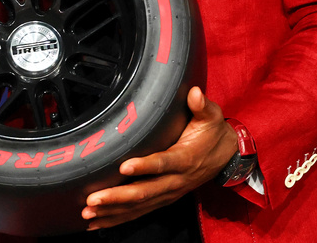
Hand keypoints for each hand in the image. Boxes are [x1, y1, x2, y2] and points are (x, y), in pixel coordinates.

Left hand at [82, 86, 236, 229]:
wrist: (226, 156)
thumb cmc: (213, 133)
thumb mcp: (212, 116)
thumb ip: (201, 106)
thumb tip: (195, 93)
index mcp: (186, 158)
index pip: (163, 163)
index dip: (144, 167)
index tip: (124, 166)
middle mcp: (176, 180)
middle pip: (145, 192)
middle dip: (118, 197)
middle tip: (94, 199)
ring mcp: (169, 193)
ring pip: (139, 206)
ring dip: (113, 211)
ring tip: (89, 213)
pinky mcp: (163, 199)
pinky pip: (140, 212)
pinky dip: (118, 219)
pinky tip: (98, 223)